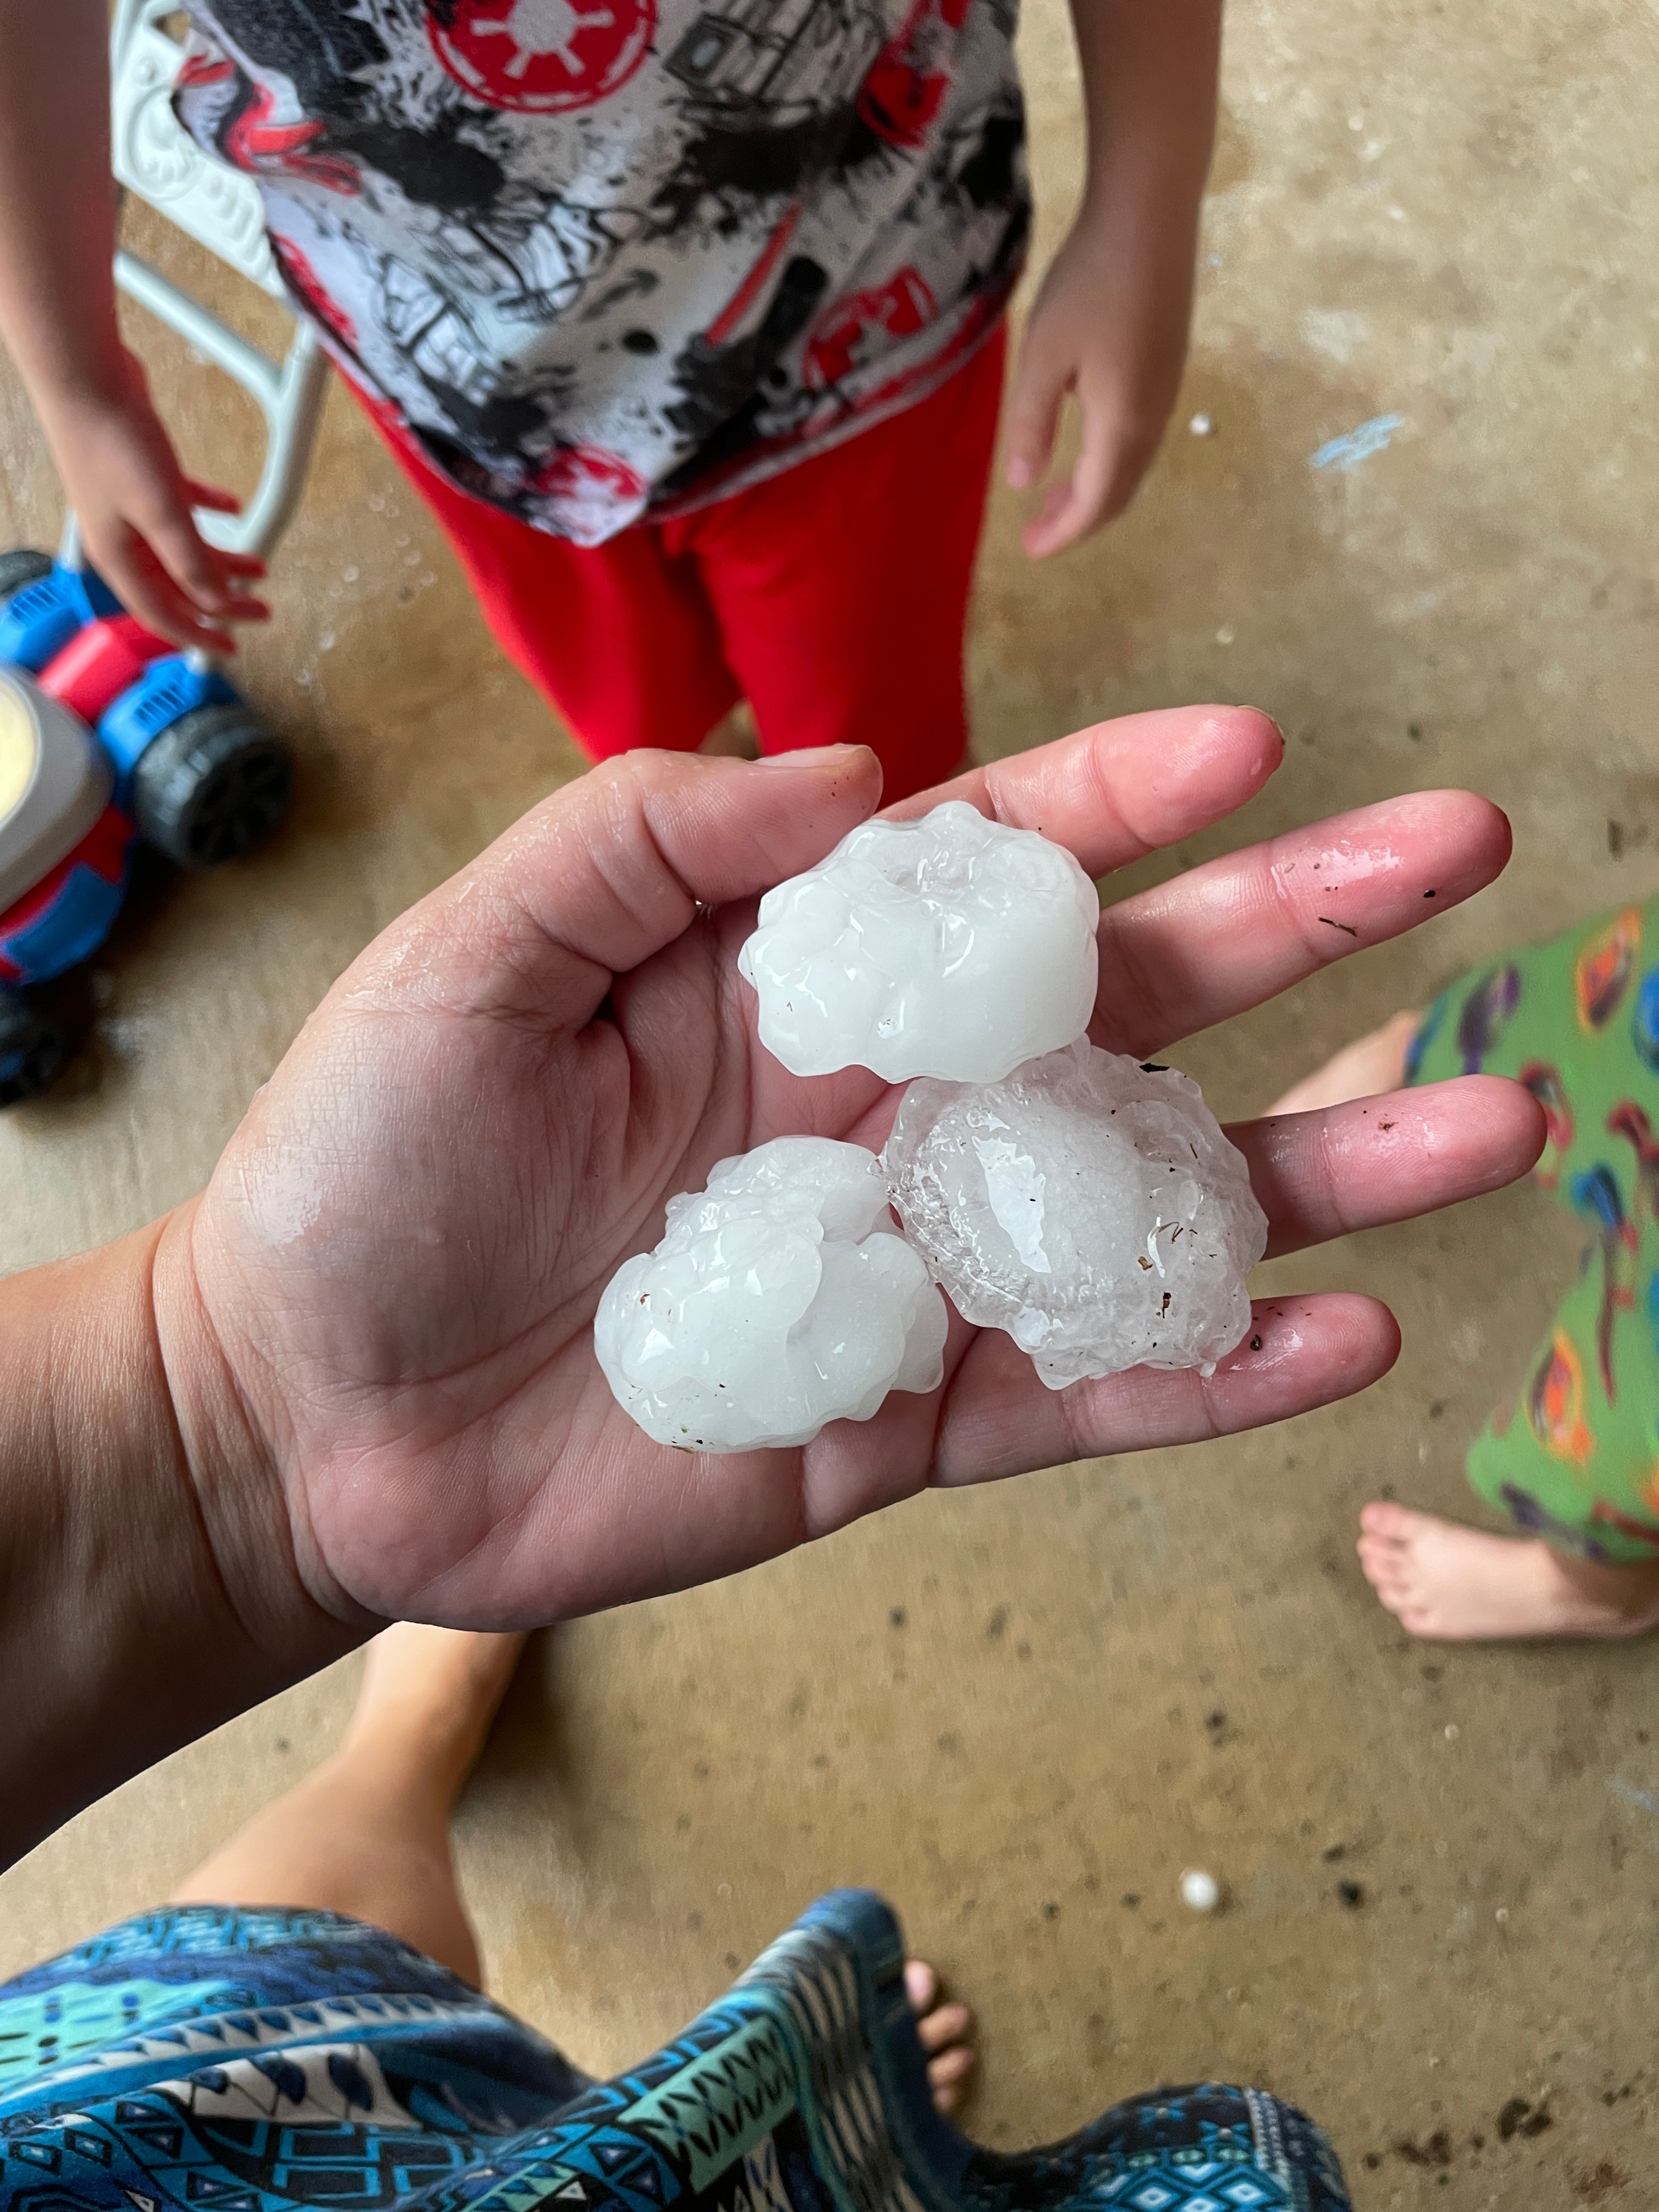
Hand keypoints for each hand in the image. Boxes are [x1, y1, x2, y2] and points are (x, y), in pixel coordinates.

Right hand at [38, 348, 269, 650]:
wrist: (87, 377)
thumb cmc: (113, 442)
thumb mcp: (163, 514)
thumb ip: (191, 562)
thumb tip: (216, 602)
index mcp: (119, 558)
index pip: (162, 615)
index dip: (199, 636)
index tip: (231, 649)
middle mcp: (123, 539)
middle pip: (178, 586)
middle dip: (221, 601)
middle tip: (260, 608)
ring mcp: (131, 508)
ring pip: (184, 549)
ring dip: (221, 560)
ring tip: (258, 565)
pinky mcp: (142, 476)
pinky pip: (181, 506)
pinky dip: (207, 512)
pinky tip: (230, 509)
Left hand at [156, 711, 1543, 1636]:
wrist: (308, 1417)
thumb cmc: (362, 1167)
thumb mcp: (469, 959)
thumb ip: (644, 843)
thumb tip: (850, 771)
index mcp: (787, 978)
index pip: (988, 866)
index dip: (1119, 799)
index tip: (1252, 746)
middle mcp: (878, 1107)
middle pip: (1123, 1009)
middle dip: (1292, 928)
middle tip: (1456, 852)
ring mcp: (908, 1266)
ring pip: (1146, 1207)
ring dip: (1320, 1169)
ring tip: (1482, 1124)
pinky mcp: (899, 1421)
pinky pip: (1083, 1394)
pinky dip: (1211, 1373)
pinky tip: (1343, 1333)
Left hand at [1005, 211, 1193, 558]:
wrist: (1150, 214)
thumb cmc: (1089, 282)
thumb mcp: (1043, 354)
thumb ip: (1030, 422)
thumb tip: (1021, 484)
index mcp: (1121, 422)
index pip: (1095, 500)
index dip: (1063, 532)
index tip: (1029, 550)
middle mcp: (1153, 417)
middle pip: (1120, 491)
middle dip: (1079, 520)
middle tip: (1037, 534)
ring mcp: (1167, 391)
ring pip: (1133, 465)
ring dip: (1096, 491)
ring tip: (1056, 499)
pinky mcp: (1168, 366)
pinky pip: (1141, 438)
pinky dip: (1112, 461)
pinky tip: (1087, 448)